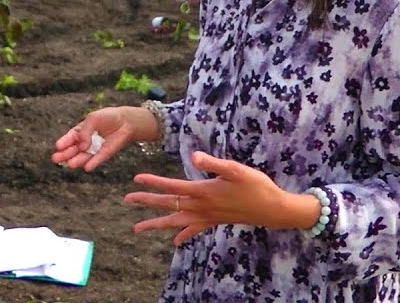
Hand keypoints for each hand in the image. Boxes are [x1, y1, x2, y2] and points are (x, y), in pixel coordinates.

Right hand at [51, 106, 154, 171]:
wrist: (126, 121)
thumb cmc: (107, 117)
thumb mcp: (93, 119)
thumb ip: (85, 131)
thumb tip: (81, 146)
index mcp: (80, 131)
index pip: (70, 137)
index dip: (64, 142)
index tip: (58, 146)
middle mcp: (85, 142)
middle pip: (73, 149)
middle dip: (65, 154)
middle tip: (56, 159)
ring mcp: (94, 149)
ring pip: (83, 156)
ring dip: (76, 161)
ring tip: (70, 164)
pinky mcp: (104, 154)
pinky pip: (97, 159)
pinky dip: (92, 163)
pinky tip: (87, 167)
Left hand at [124, 151, 314, 244]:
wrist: (273, 209)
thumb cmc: (256, 186)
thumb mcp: (236, 169)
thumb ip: (214, 163)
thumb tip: (194, 157)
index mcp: (203, 192)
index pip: (172, 187)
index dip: (154, 182)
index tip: (136, 179)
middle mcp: (201, 207)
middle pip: (168, 204)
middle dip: (147, 202)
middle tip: (126, 199)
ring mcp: (207, 216)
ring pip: (176, 221)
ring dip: (156, 224)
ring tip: (137, 228)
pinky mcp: (215, 221)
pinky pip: (194, 230)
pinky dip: (183, 234)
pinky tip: (175, 241)